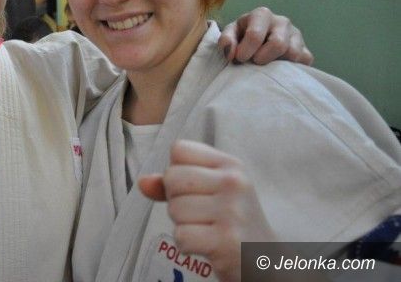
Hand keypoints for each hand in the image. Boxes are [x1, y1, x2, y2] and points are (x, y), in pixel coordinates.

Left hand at [139, 140, 275, 281]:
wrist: (266, 260)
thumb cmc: (232, 221)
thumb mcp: (211, 192)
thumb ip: (174, 184)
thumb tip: (142, 182)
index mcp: (230, 164)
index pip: (179, 149)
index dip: (177, 170)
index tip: (195, 189)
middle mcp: (233, 182)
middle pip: (172, 177)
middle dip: (176, 200)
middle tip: (200, 214)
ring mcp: (231, 211)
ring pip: (174, 209)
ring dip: (182, 224)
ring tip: (206, 229)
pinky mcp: (226, 240)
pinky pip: (181, 236)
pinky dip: (187, 245)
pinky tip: (205, 245)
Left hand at [219, 6, 313, 64]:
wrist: (257, 43)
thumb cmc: (241, 37)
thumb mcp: (230, 35)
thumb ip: (226, 41)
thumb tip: (231, 54)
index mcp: (261, 15)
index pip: (255, 35)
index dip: (246, 51)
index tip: (240, 59)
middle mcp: (282, 22)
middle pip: (278, 44)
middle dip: (263, 58)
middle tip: (254, 63)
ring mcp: (297, 36)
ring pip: (293, 54)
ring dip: (276, 65)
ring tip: (266, 64)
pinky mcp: (305, 51)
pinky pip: (303, 63)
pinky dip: (291, 70)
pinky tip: (278, 68)